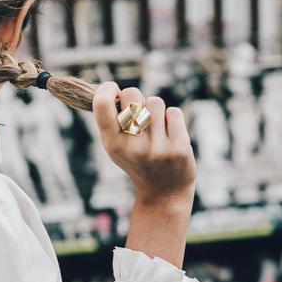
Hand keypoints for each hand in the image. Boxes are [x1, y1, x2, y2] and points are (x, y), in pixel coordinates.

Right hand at [92, 82, 195, 205]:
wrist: (164, 193)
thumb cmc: (138, 161)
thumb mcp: (117, 147)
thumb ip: (112, 121)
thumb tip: (113, 89)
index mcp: (113, 145)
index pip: (102, 105)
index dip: (106, 89)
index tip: (112, 88)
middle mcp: (133, 147)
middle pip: (132, 94)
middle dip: (136, 98)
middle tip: (139, 113)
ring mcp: (157, 148)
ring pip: (155, 102)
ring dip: (156, 111)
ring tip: (156, 129)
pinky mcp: (179, 147)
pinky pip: (173, 112)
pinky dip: (172, 119)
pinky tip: (170, 135)